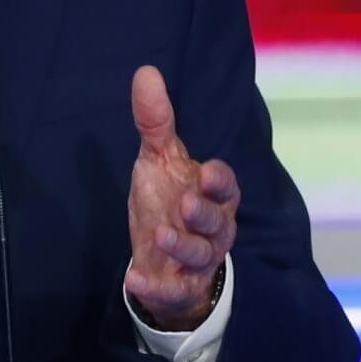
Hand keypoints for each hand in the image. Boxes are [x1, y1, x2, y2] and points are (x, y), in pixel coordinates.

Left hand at [124, 66, 239, 331]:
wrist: (163, 259)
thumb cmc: (169, 201)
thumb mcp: (160, 160)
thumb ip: (156, 122)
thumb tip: (146, 71)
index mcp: (212, 194)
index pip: (226, 185)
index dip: (218, 180)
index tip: (204, 172)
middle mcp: (213, 228)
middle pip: (218, 222)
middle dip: (205, 214)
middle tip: (186, 205)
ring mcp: (198, 260)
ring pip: (200, 255)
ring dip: (182, 246)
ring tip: (161, 235)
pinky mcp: (179, 287)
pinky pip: (172, 290)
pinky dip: (154, 287)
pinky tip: (134, 279)